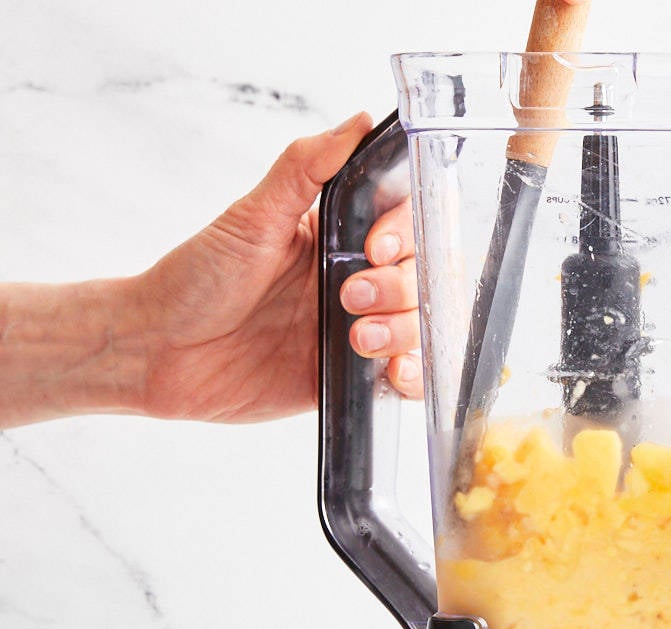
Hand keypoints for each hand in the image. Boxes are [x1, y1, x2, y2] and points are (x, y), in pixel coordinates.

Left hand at [132, 112, 422, 423]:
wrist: (157, 352)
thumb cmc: (195, 279)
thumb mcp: (251, 217)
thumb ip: (304, 168)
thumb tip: (355, 122)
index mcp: (339, 238)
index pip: (409, 224)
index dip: (405, 235)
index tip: (372, 247)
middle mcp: (357, 281)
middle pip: (426, 277)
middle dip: (401, 288)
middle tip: (350, 297)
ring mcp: (358, 329)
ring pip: (422, 326)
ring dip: (404, 331)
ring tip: (358, 338)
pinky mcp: (350, 378)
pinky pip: (406, 377)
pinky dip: (413, 374)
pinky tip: (391, 370)